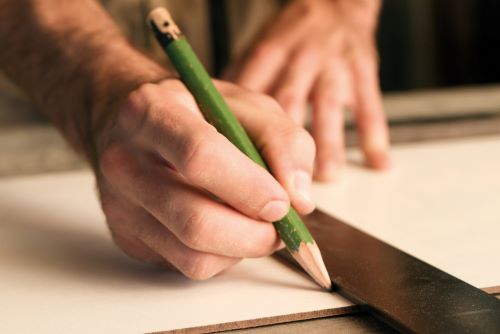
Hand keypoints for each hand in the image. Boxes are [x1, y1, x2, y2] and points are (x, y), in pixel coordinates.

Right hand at [95, 78, 315, 278]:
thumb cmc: (196, 113)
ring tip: (257, 223)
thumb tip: (299, 199)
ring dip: (243, 249)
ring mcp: (120, 205)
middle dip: (254, 234)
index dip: (249, 187)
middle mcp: (124, 161)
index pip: (199, 156)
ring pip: (194, 256)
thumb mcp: (247, 105)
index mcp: (151, 112)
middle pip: (196, 221)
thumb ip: (284, 141)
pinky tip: (227, 227)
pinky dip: (223, 256)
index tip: (282, 202)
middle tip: (280, 225)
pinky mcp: (127, 236)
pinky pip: (187, 266)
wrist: (137, 128)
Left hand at [229, 0, 390, 180]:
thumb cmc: (290, 36)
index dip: (245, 133)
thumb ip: (240, 86)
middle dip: (283, 146)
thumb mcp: (258, 49)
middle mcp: (298, 60)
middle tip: (282, 183)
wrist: (333, 4)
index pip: (251, 94)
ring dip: (329, 145)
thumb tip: (216, 125)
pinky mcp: (362, 71)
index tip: (242, 168)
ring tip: (327, 177)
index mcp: (268, 54)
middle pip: (289, 104)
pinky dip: (374, 136)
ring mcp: (332, 66)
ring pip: (328, 109)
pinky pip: (369, 106)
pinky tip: (379, 164)